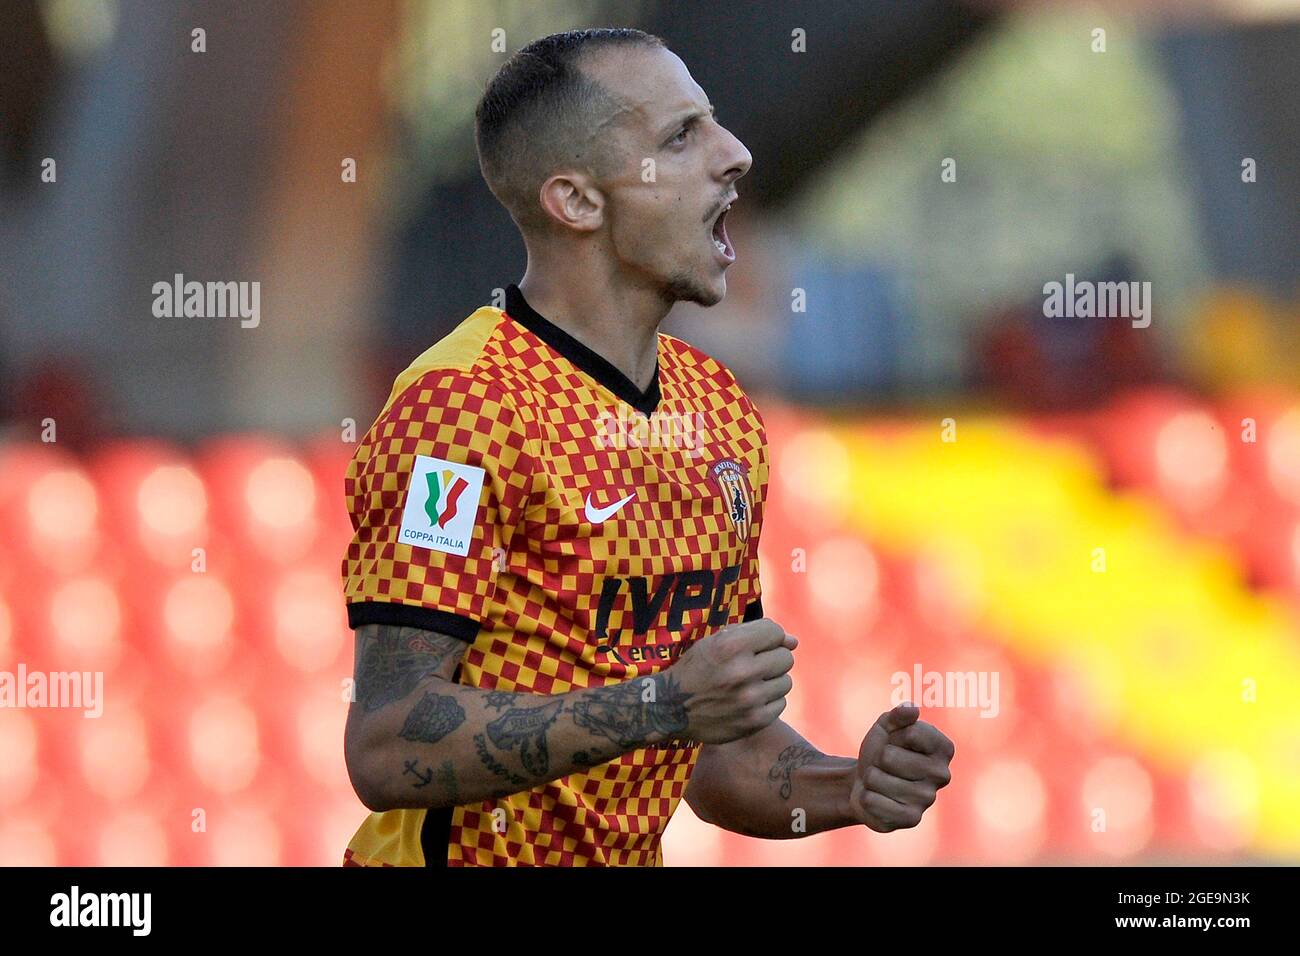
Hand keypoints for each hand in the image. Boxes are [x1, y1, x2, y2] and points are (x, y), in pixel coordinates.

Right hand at [671, 618, 797, 743]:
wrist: (672, 707)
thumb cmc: (697, 668)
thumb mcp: (716, 642)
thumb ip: (755, 634)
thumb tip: (794, 641)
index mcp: (731, 646)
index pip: (775, 632)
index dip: (767, 638)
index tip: (755, 646)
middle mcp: (742, 671)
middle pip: (785, 657)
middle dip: (771, 659)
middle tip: (752, 667)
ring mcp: (750, 699)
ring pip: (786, 682)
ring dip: (771, 681)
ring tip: (749, 684)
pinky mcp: (754, 721)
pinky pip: (780, 704)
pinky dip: (767, 701)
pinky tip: (749, 700)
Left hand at [849, 702, 953, 831]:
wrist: (865, 782)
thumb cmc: (881, 750)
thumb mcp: (886, 725)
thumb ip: (898, 715)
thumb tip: (911, 709)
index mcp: (943, 748)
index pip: (910, 732)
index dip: (892, 735)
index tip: (895, 742)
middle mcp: (942, 775)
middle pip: (889, 756)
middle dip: (878, 758)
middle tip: (885, 765)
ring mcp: (928, 799)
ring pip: (876, 779)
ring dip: (871, 778)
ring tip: (880, 781)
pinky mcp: (911, 819)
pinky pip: (873, 801)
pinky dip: (866, 797)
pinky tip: (877, 798)